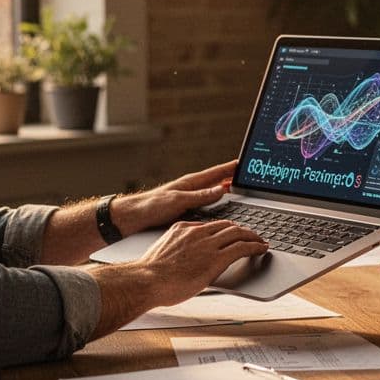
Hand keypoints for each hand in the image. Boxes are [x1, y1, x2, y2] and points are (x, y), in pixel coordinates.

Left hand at [111, 160, 236, 236]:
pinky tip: (219, 201)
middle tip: (245, 173)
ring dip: (225, 186)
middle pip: (216, 179)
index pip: (216, 172)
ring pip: (212, 189)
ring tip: (237, 185)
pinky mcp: (185, 205)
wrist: (134, 216)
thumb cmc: (152, 206)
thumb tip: (221, 190)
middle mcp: (191, 187)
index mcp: (191, 183)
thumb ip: (200, 196)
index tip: (244, 163)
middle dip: (231, 175)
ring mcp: (188, 195)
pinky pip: (206, 199)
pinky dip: (216, 198)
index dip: (230, 168)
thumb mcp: (178, 201)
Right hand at [133, 220, 266, 307]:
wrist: (146, 280)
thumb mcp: (164, 251)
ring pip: (238, 233)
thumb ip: (178, 247)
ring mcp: (208, 245)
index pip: (211, 225)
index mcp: (183, 229)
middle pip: (227, 225)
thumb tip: (186, 255)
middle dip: (242, 230)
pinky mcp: (216, 259)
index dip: (225, 228)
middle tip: (251, 236)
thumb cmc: (150, 273)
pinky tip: (261, 249)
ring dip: (252, 237)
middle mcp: (198, 233)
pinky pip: (242, 247)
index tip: (231, 232)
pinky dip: (255, 246)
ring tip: (260, 241)